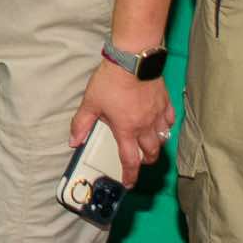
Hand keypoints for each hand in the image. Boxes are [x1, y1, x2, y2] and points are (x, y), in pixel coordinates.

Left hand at [69, 58, 174, 186]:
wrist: (132, 59)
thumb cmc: (110, 81)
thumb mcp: (90, 103)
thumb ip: (81, 124)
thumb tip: (73, 141)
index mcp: (126, 129)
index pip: (130, 160)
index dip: (130, 175)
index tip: (129, 183)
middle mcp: (145, 126)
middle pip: (151, 153)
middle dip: (146, 161)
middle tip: (140, 162)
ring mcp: (157, 114)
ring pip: (163, 138)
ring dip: (157, 145)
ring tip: (150, 144)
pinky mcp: (165, 101)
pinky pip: (170, 119)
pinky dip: (166, 125)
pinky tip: (161, 123)